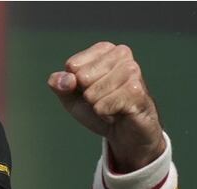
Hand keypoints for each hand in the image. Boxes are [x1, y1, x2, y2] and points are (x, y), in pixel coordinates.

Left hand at [47, 42, 165, 171]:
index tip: (92, 89)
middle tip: (103, 99)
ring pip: (93, 93)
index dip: (76, 85)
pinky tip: (118, 112)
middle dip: (88, 96)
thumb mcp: (72, 97)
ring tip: (112, 106)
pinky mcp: (137, 90)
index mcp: (105, 49)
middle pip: (82, 78)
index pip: (72, 66)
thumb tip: (65, 80)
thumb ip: (60, 85)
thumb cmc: (100, 109)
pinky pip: (104, 106)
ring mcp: (132, 70)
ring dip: (97, 107)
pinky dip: (105, 114)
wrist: (126, 132)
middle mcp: (121, 53)